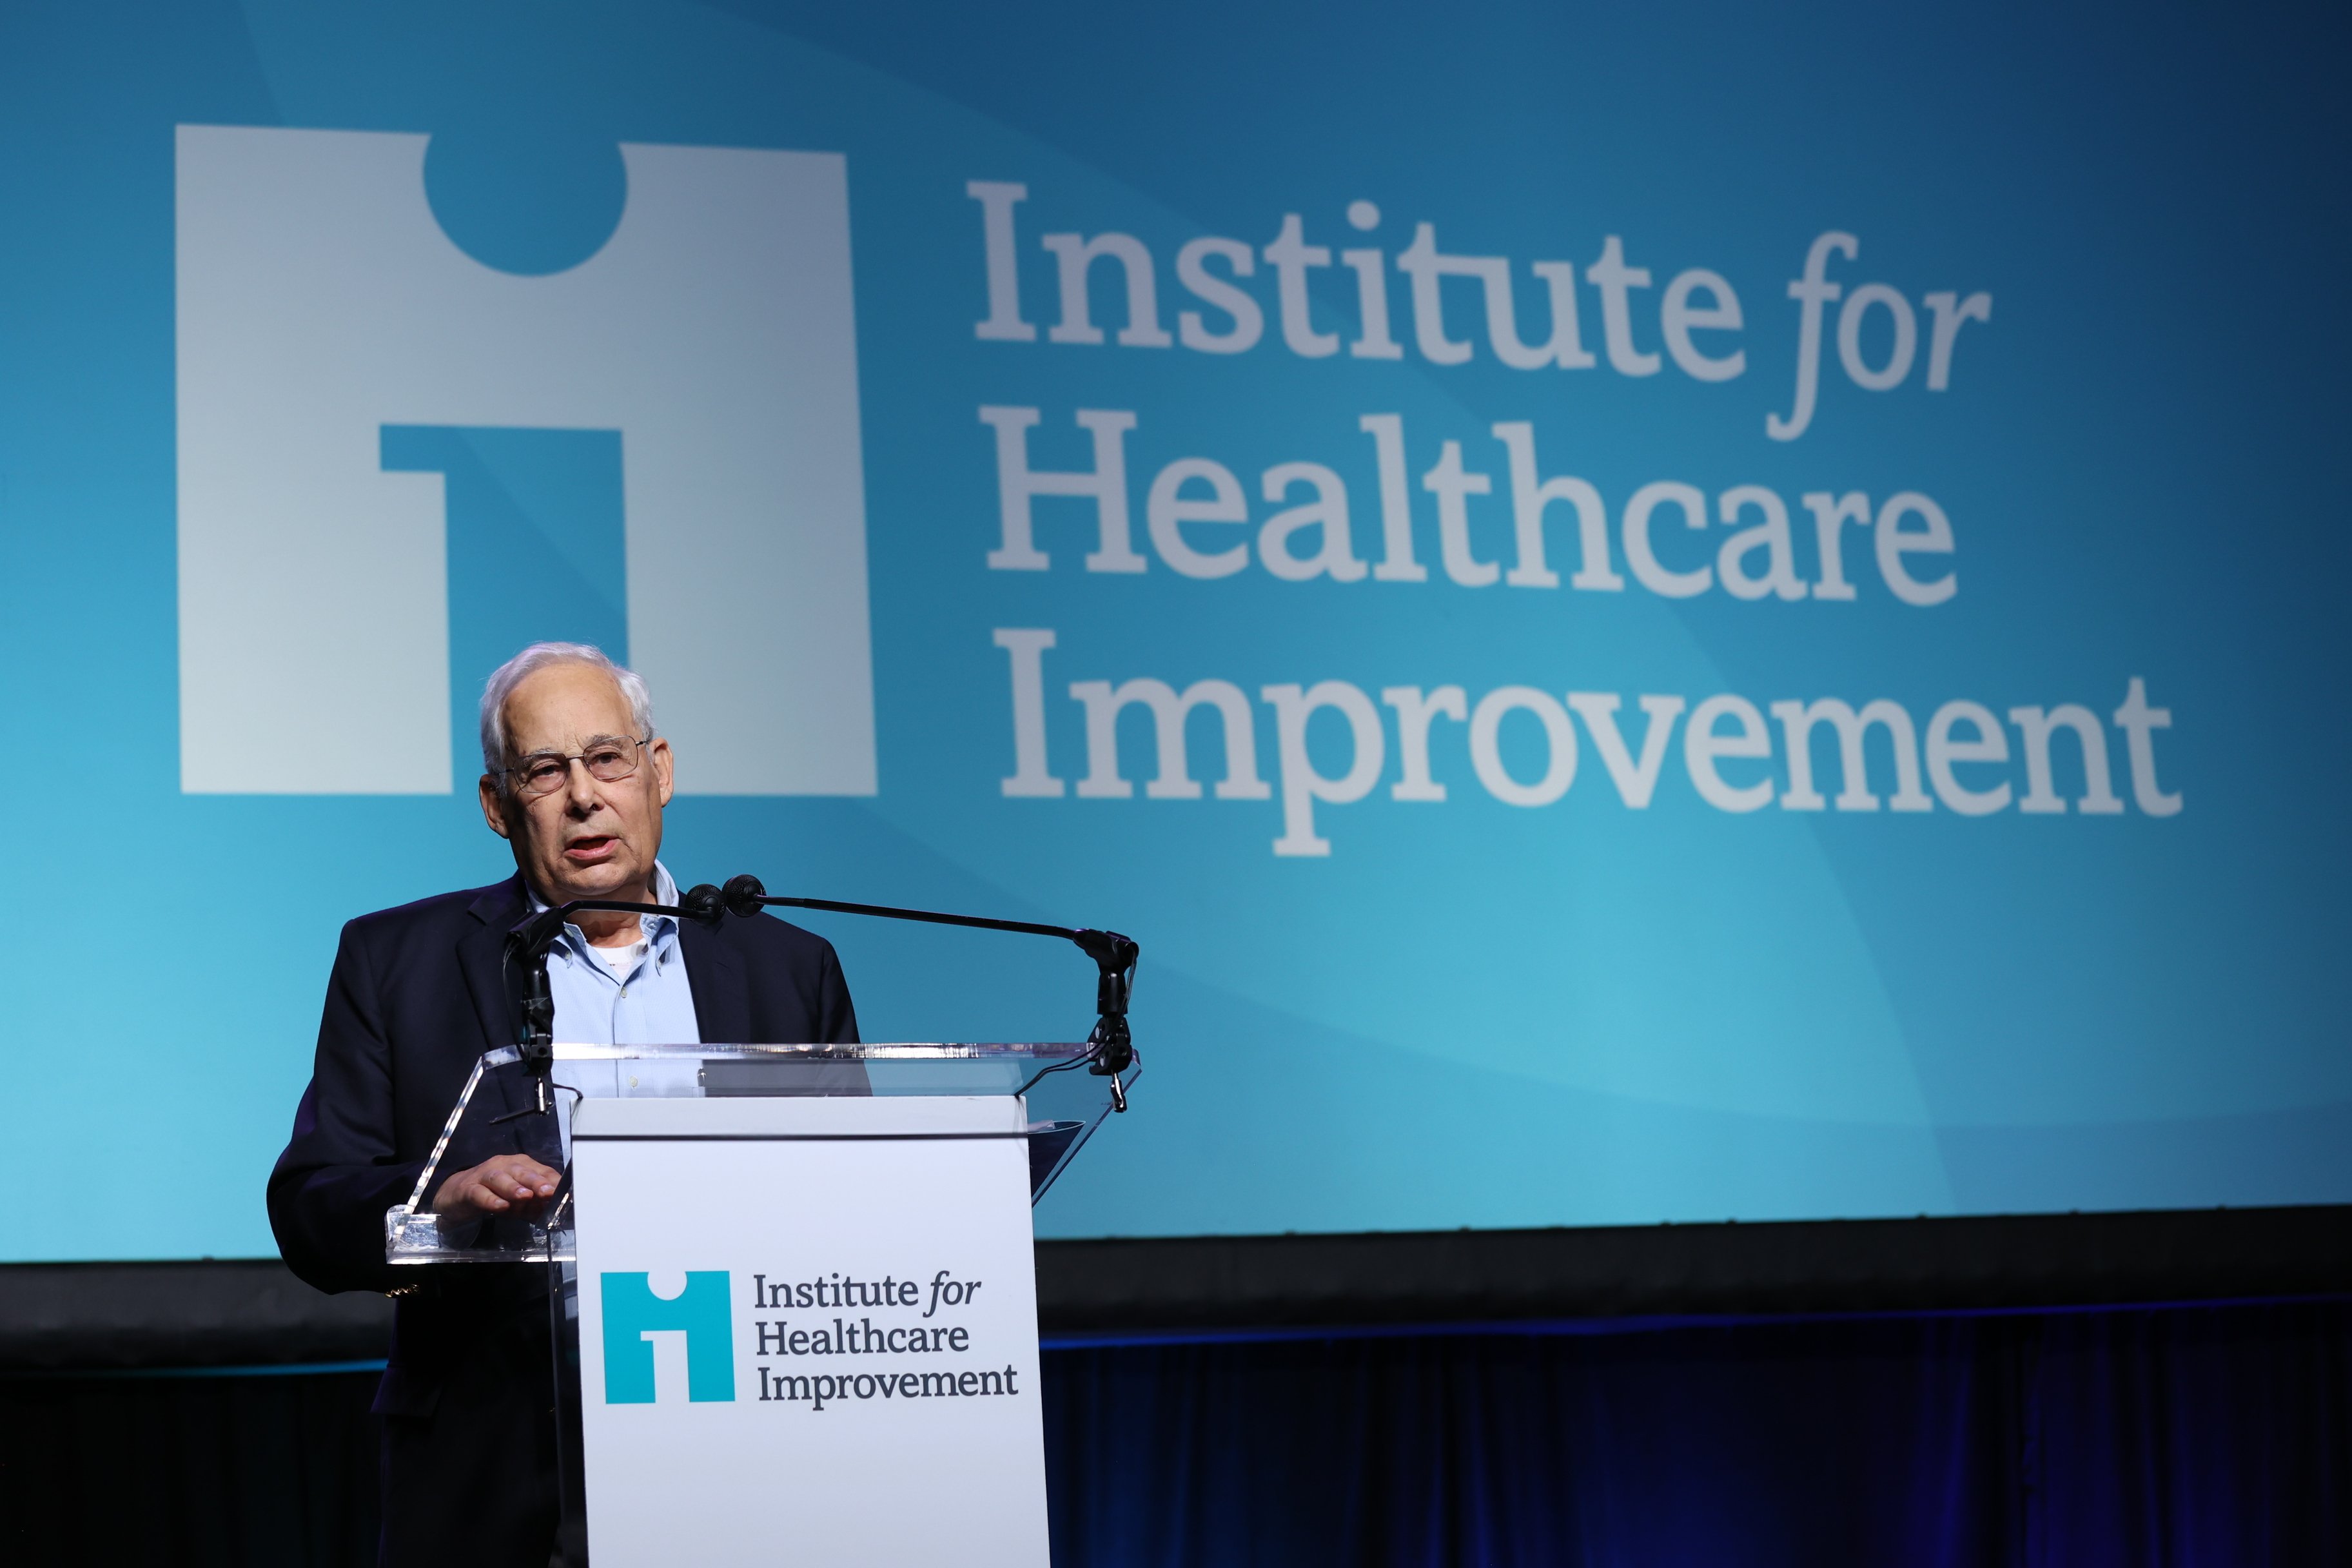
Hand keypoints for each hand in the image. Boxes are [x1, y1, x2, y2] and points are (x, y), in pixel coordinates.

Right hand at [432, 1154, 561, 1224]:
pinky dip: (490, 1199)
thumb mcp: (518, 1200)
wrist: (458, 1195)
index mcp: (520, 1165)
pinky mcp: (468, 1189)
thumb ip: (536, 1204)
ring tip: (525, 1196)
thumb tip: (555, 1211)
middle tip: (548, 1192)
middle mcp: (503, 1166)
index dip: (553, 1182)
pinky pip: (479, 1193)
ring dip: (513, 1187)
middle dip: (536, 1181)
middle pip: (522, 1171)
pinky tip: (501, 1206)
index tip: (565, 1192)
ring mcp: (484, 1175)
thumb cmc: (494, 1193)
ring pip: (500, 1178)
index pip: (540, 1171)